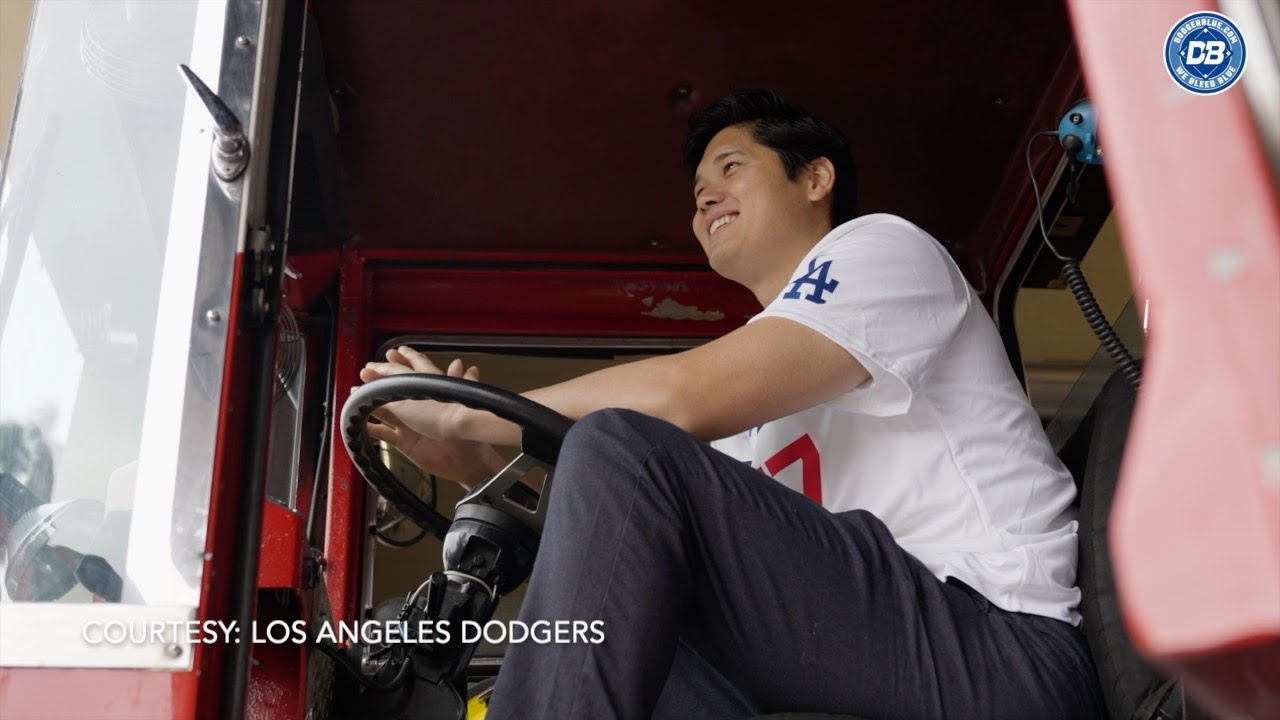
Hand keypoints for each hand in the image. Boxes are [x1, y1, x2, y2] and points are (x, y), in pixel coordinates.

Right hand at [358, 349, 504, 487]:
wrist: (468, 461)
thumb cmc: (467, 432)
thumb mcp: (459, 405)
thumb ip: (457, 383)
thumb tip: (461, 364)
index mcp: (430, 396)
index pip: (414, 374)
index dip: (402, 363)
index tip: (390, 354)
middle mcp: (417, 409)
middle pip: (394, 391)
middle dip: (379, 381)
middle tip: (364, 373)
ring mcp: (409, 425)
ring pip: (385, 410)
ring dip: (371, 402)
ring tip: (356, 395)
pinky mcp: (404, 443)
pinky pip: (383, 434)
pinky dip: (371, 429)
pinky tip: (359, 425)